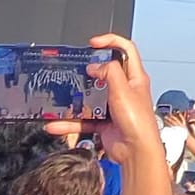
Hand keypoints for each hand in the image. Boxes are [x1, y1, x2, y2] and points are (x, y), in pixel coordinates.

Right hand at [71, 36, 166, 182]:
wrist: (136, 152)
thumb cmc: (138, 123)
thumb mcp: (123, 90)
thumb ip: (110, 72)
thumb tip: (96, 66)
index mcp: (135, 78)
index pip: (126, 49)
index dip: (111, 41)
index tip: (93, 43)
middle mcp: (125, 90)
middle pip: (105, 72)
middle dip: (88, 70)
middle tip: (75, 68)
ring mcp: (113, 106)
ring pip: (90, 97)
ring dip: (74, 99)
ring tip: (60, 96)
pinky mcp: (104, 122)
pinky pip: (83, 119)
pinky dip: (69, 122)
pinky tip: (56, 124)